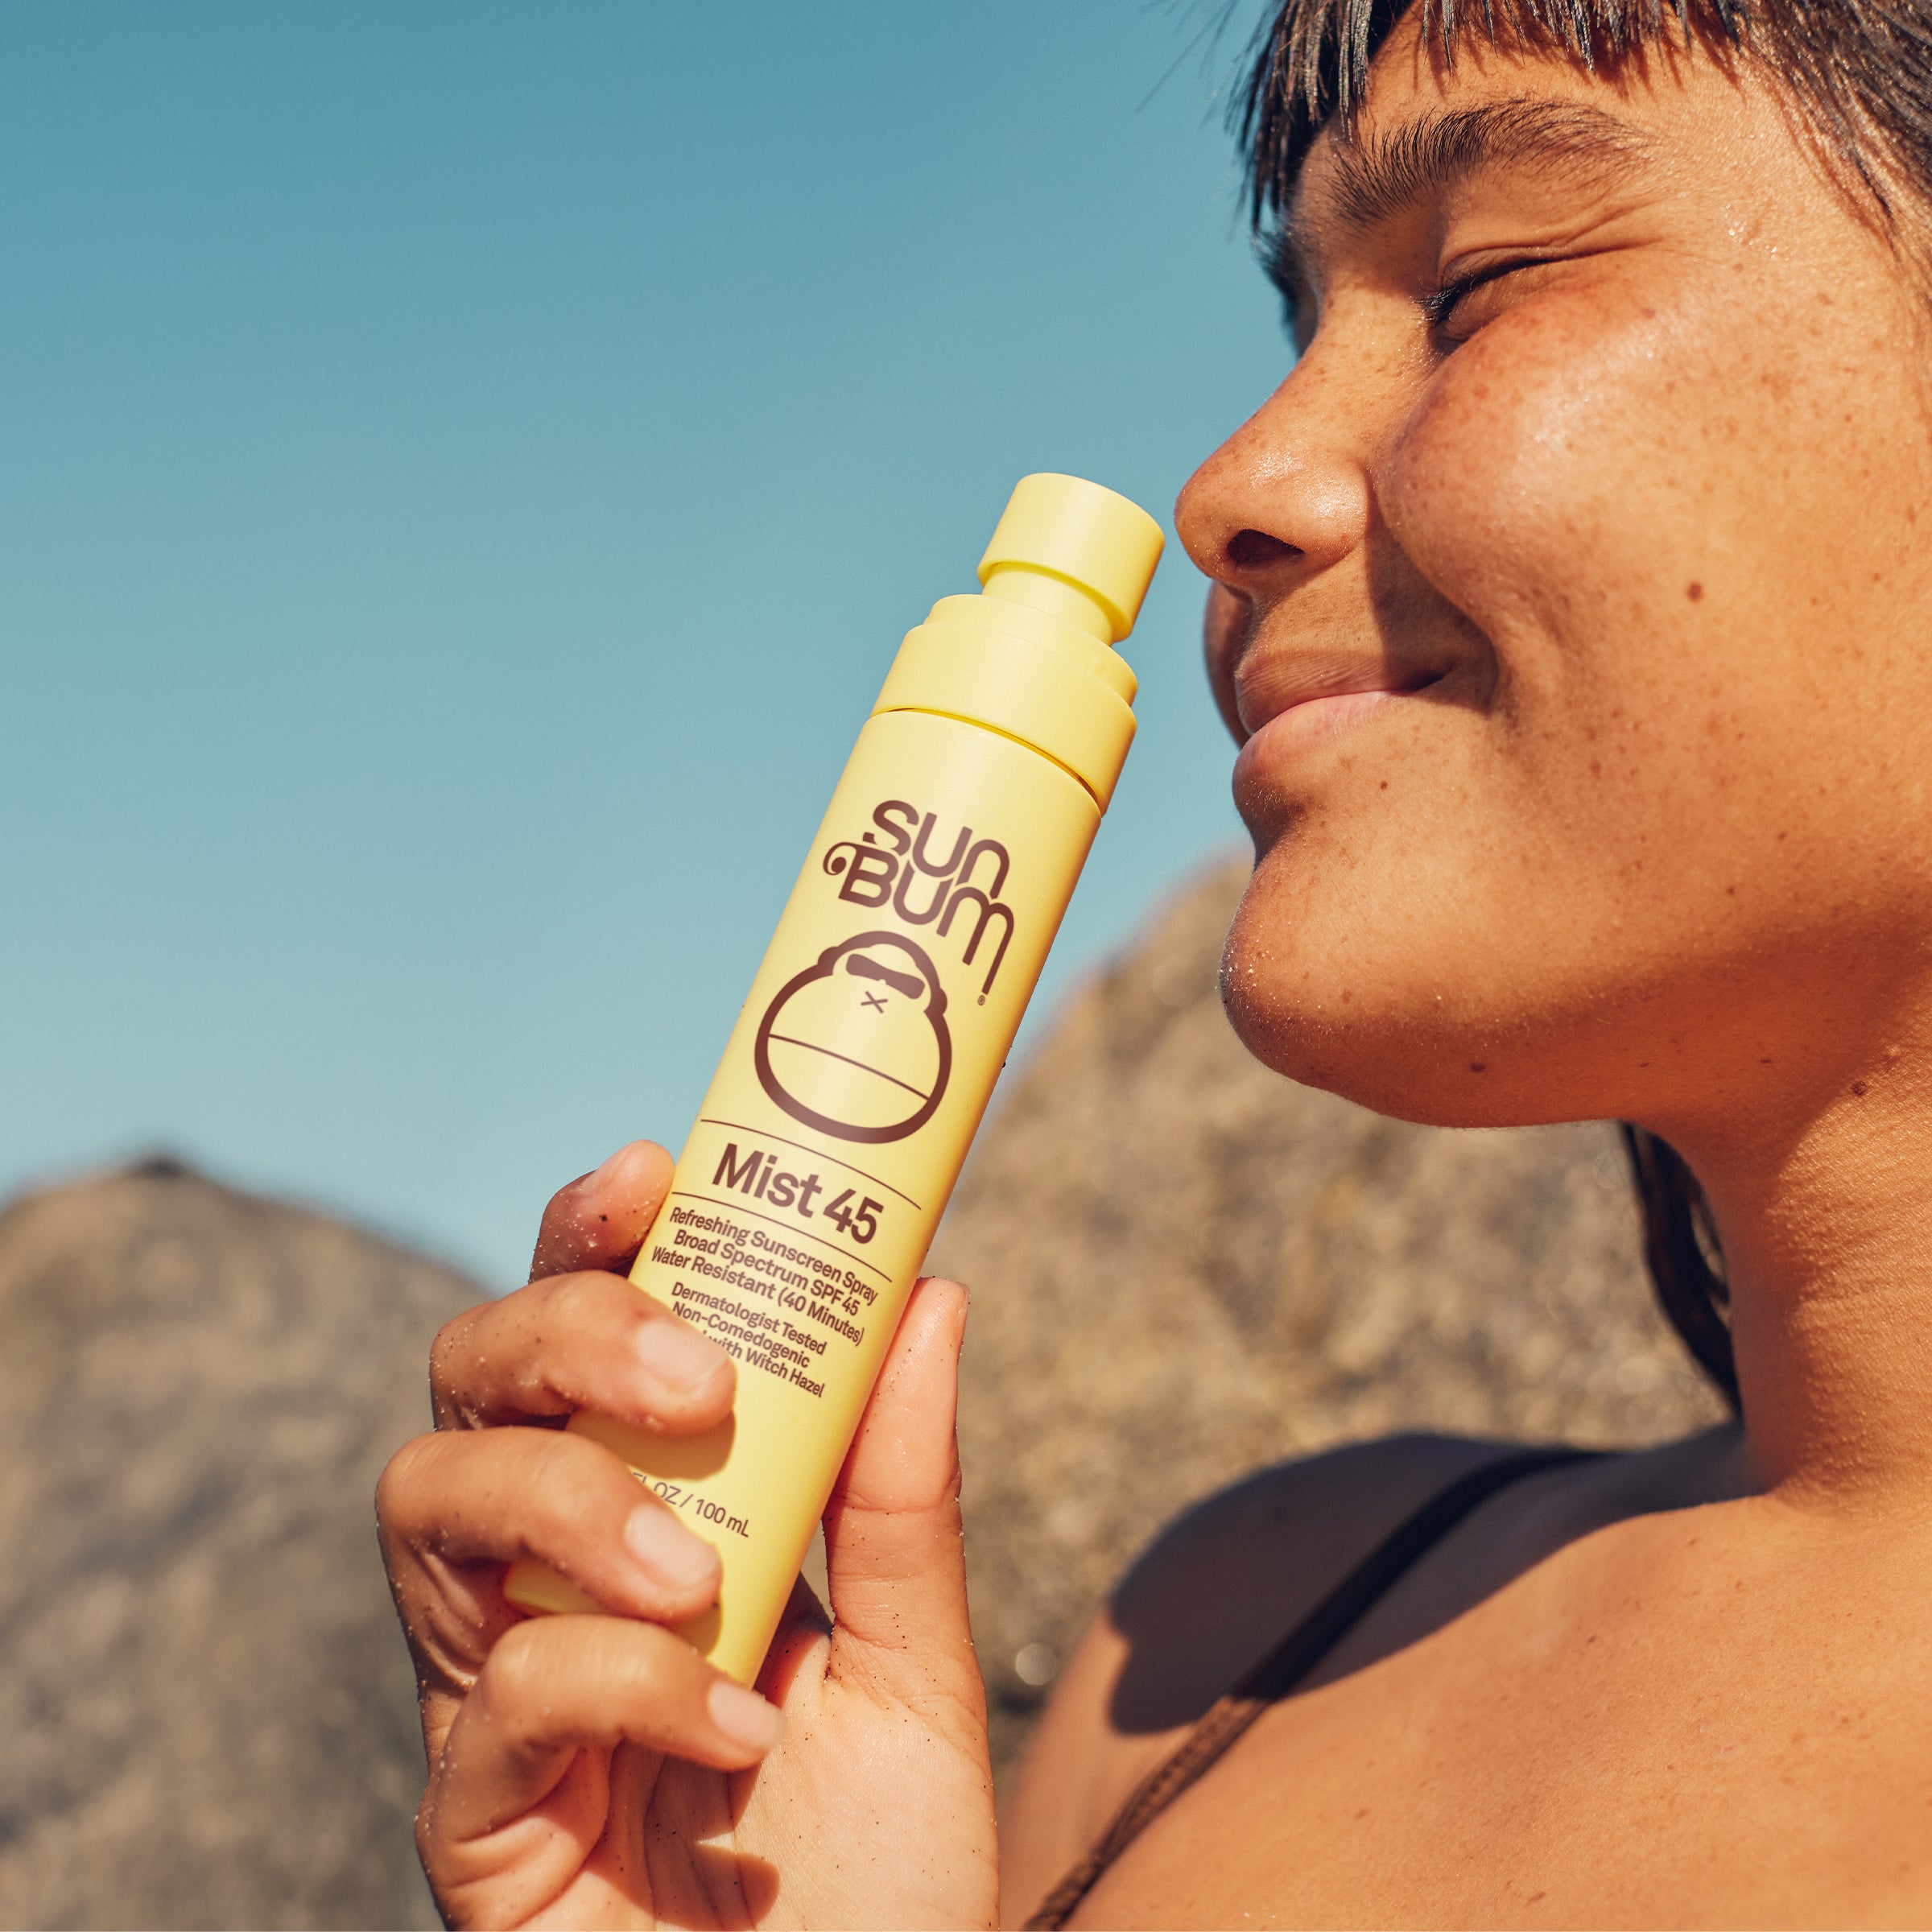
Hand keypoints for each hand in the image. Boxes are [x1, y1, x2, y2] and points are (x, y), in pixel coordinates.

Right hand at [377, 1142, 998, 1928]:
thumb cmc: (874, 1874)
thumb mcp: (915, 1662)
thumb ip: (904, 1495)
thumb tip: (930, 1295)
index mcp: (640, 1513)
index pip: (571, 1336)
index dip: (585, 1238)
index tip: (650, 1170)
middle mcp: (544, 1579)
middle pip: (468, 1380)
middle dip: (563, 1335)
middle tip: (692, 1381)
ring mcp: (492, 1692)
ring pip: (426, 1502)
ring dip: (563, 1496)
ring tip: (696, 1573)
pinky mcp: (474, 1816)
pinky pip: (489, 1702)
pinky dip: (618, 1685)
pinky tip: (734, 1729)